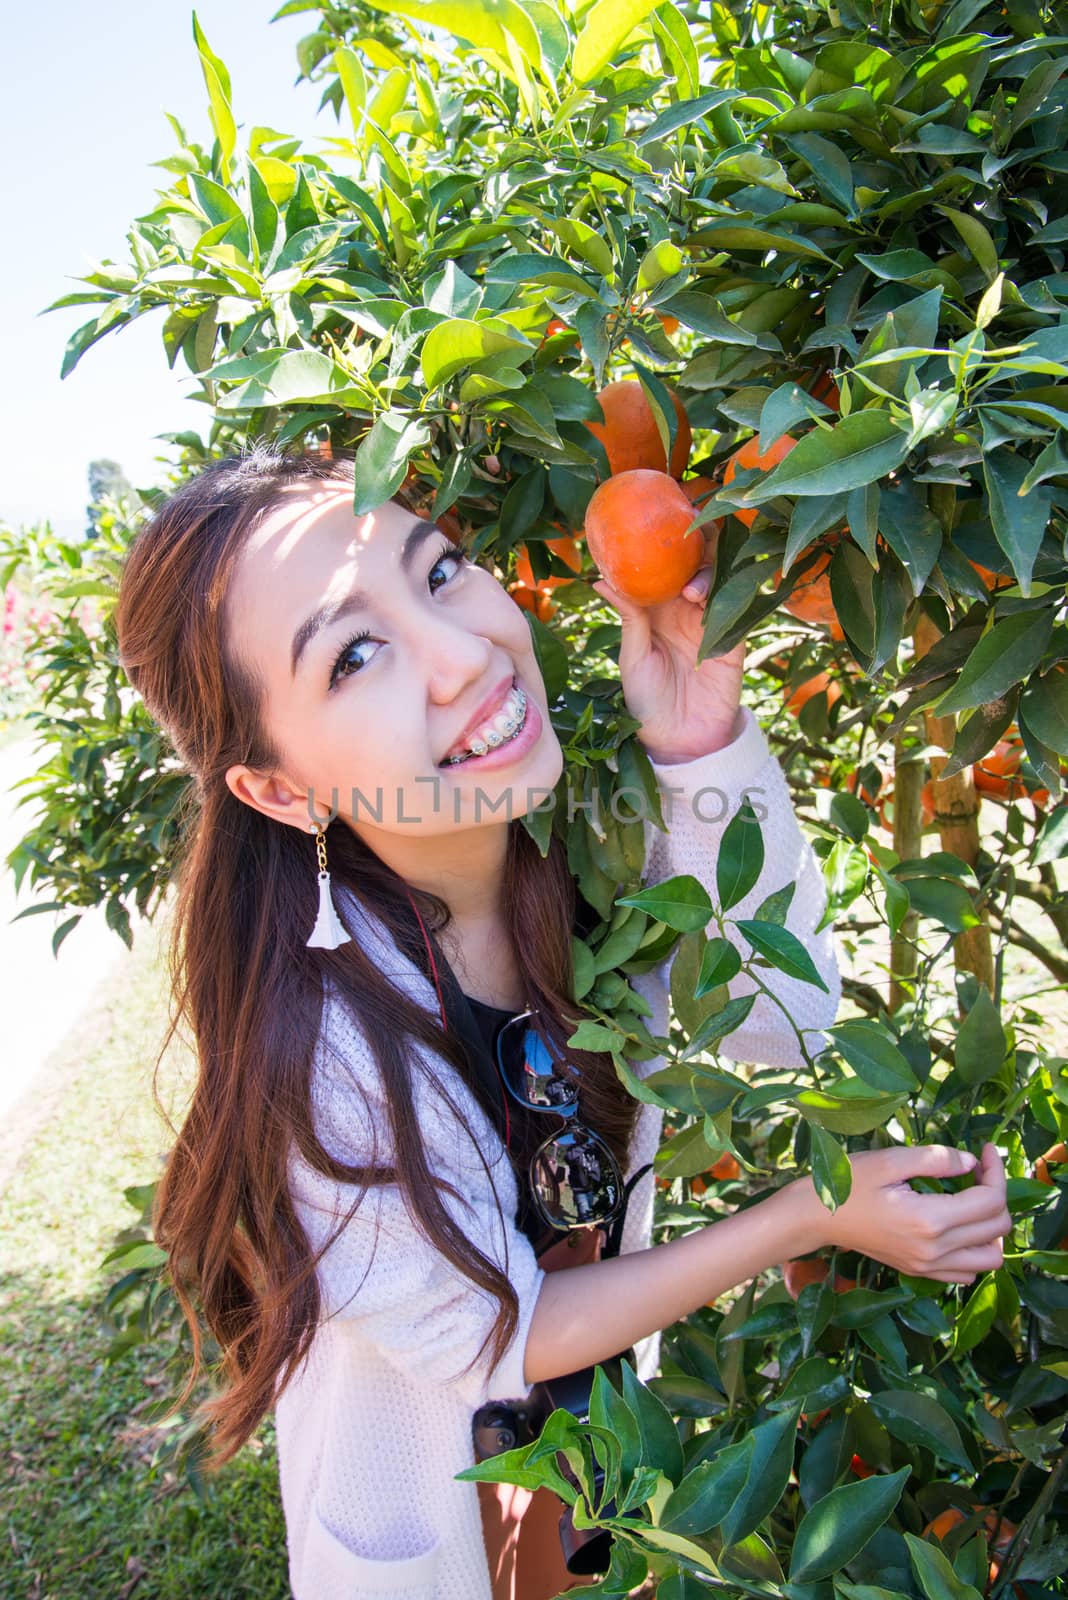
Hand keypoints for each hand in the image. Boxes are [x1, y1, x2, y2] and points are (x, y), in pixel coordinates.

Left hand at [591, 528, 744, 764]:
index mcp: (657, 608)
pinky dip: (732, 592)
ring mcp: (713, 620)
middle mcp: (686, 608)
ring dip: (707, 573)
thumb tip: (600, 578)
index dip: (661, 542)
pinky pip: (739, 605)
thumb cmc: (647, 701)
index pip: (662, 564)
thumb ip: (628, 616)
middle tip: (682, 544)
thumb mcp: (632, 656)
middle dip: (692, 546)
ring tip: (690, 593)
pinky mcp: (735, 637)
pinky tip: (715, 594)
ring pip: (719, 576)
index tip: (653, 522)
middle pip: (696, 561)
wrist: (680, 740)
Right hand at [806, 1143, 1010, 1283]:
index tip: (985, 1150)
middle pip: (997, 1228)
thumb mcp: (890, 1160)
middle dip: (997, 1194)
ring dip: (992, 1229)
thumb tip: (971, 1161)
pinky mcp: (921, 1272)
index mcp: (930, 1220)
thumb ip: (935, 1159)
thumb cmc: (850, 1183)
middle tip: (977, 1170)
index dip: (996, 1171)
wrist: (817, 1217)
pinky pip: (968, 1273)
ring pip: (991, 1258)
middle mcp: (935, 1250)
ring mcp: (928, 1266)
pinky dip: (976, 1251)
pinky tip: (959, 1228)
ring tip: (973, 1202)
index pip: (990, 1200)